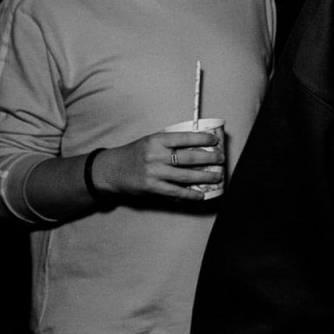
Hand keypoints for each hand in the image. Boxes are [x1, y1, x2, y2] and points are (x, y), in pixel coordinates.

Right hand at [90, 129, 223, 201]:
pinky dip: (191, 194)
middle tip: (221, 159)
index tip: (216, 141)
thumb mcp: (150, 141)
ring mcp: (154, 172)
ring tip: (218, 176)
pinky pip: (176, 192)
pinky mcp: (152, 187)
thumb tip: (197, 144)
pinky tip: (201, 195)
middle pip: (190, 157)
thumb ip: (170, 142)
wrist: (111, 170)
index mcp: (156, 140)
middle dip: (210, 159)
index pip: (185, 138)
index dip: (203, 139)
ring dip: (206, 177)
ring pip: (186, 176)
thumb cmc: (135, 154)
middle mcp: (156, 155)